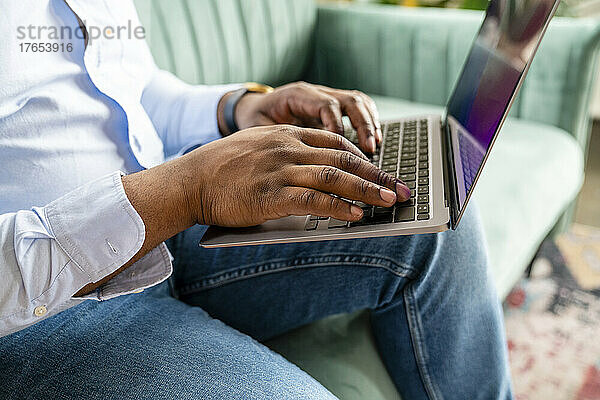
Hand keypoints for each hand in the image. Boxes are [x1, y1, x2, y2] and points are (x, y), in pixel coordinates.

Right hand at [92, 124, 408, 295]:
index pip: (335, 142)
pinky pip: (314, 200)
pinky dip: (340, 207)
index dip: (363, 157)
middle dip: (377, 174)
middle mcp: (288, 147)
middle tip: (400, 187)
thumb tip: (309, 169)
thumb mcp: (256, 147)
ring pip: (335, 177)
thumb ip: (283, 152)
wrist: (191, 180)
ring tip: (390, 200)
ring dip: (367, 189)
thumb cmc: (221, 168)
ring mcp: (281, 169)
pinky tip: (357, 215)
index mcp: (286, 134)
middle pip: (343, 158)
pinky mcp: (273, 194)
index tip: (381, 169)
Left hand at [233, 82, 382, 153]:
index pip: (326, 106)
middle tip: (370, 148)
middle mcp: (315, 92)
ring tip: (375, 146)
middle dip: (363, 125)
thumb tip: (294, 162)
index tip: (342, 148)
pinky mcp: (334, 105)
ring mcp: (326, 95)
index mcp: (296, 95)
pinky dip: (369, 121)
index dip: (337, 126)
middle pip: (349, 100)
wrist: (252, 107)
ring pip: (358, 101)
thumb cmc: (255, 121)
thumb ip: (276, 142)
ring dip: (370, 123)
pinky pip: (358, 106)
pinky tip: (374, 139)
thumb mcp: (259, 130)